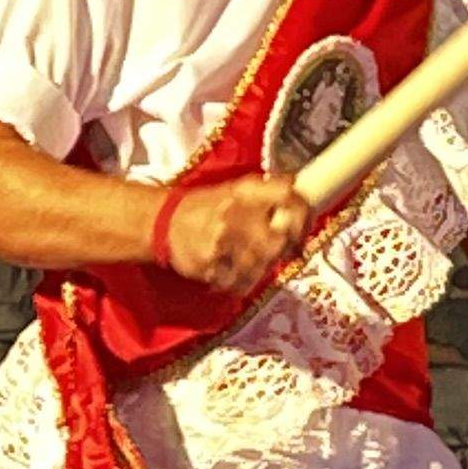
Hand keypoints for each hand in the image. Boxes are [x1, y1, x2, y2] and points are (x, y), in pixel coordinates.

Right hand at [165, 174, 313, 290]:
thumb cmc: (206, 206)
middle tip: (286, 252)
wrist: (163, 223)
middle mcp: (235, 214)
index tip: (304, 227)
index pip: (287, 195)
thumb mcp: (235, 188)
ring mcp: (222, 242)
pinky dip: (245, 282)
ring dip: (265, 267)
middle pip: (281, 239)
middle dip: (287, 248)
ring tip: (255, 262)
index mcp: (244, 191)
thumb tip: (298, 186)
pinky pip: (241, 282)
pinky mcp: (211, 266)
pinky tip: (238, 274)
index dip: (304, 213)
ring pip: (264, 265)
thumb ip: (267, 189)